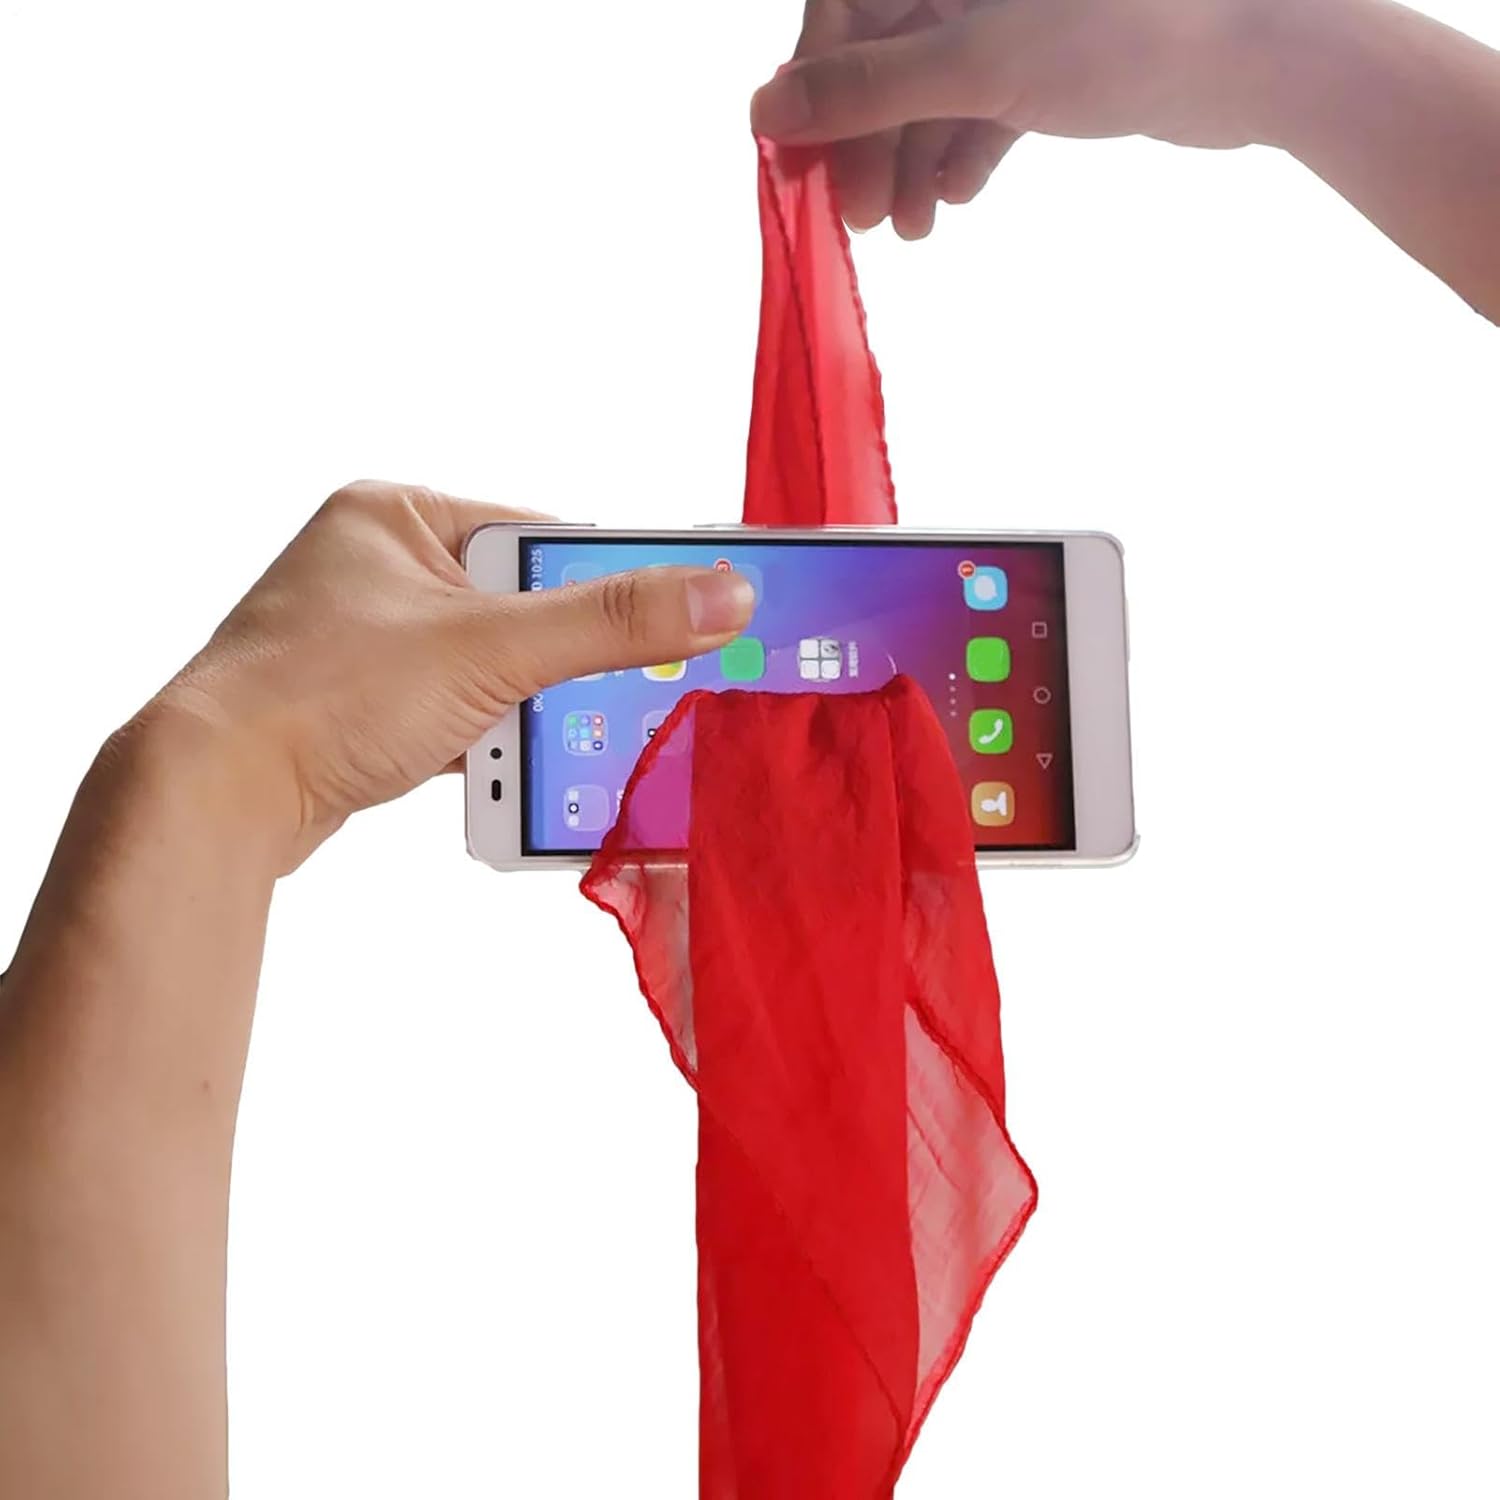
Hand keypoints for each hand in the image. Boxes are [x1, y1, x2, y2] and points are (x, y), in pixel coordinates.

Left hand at [152, 482, 753, 872]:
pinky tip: (489, 770)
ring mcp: (365, 639)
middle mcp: (378, 565)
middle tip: (612, 699)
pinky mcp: (359, 705)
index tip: (680, 615)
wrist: (208, 798)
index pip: (544, 536)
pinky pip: (453, 714)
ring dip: (523, 713)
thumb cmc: (319, 695)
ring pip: (491, 669)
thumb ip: (612, 620)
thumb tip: (721, 592)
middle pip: (523, 610)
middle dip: (561, 666)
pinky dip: (482, 742)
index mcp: (398, 514)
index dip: (613, 581)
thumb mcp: (488, 647)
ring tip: (529, 745)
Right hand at [760, 0, 1279, 237]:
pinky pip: (980, 108)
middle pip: (884, 59)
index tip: (795, 165)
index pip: (844, 8)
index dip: (813, 86)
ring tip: (910, 230)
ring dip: (909, 164)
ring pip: (931, 92)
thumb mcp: (975, 62)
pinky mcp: (1048, 60)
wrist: (1251, 55)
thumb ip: (867, 87)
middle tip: (857, 220)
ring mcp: (1011, 17)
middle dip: (867, 142)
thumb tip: (764, 113)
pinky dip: (961, 154)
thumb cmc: (1119, 31)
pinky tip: (954, 199)